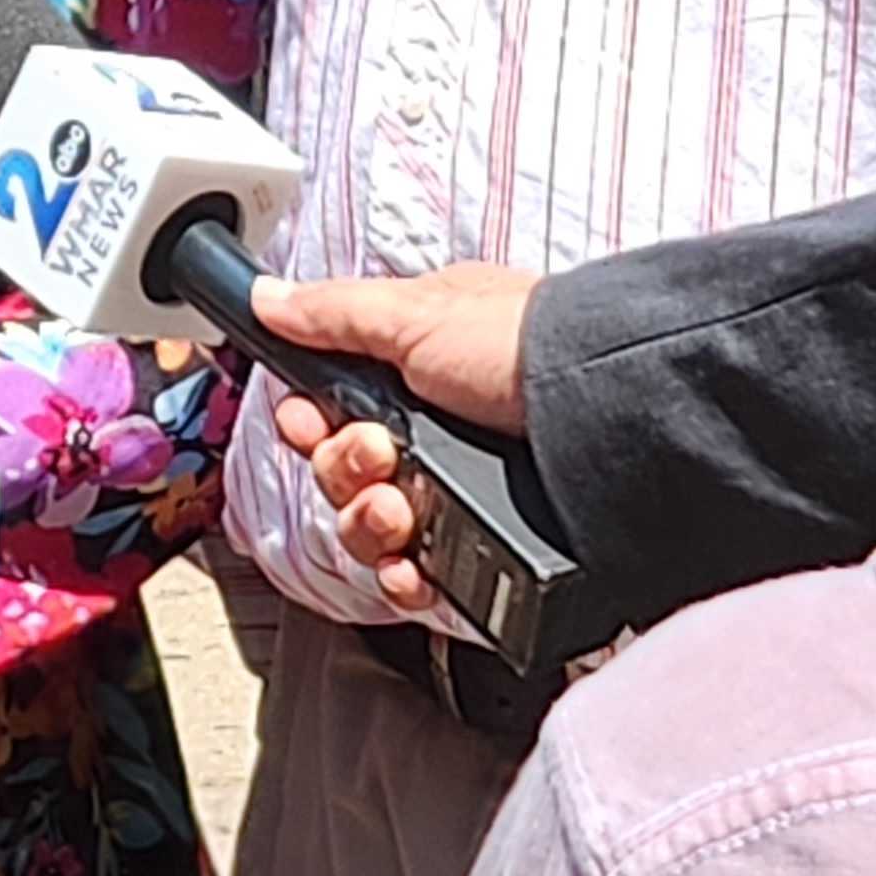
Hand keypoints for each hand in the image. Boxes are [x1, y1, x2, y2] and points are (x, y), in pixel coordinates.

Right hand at [250, 264, 540, 617]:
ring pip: (370, 529)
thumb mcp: (420, 314)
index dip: (308, 422)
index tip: (310, 421)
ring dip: (367, 523)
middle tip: (378, 454)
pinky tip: (411, 568)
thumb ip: (335, 314)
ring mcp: (458, 493)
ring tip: (400, 511)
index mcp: (413, 372)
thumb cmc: (527, 347)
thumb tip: (267, 297)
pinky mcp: (484, 548)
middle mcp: (433, 433)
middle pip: (340, 474)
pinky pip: (418, 578)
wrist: (608, 416)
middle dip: (342, 470)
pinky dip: (404, 578)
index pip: (328, 407)